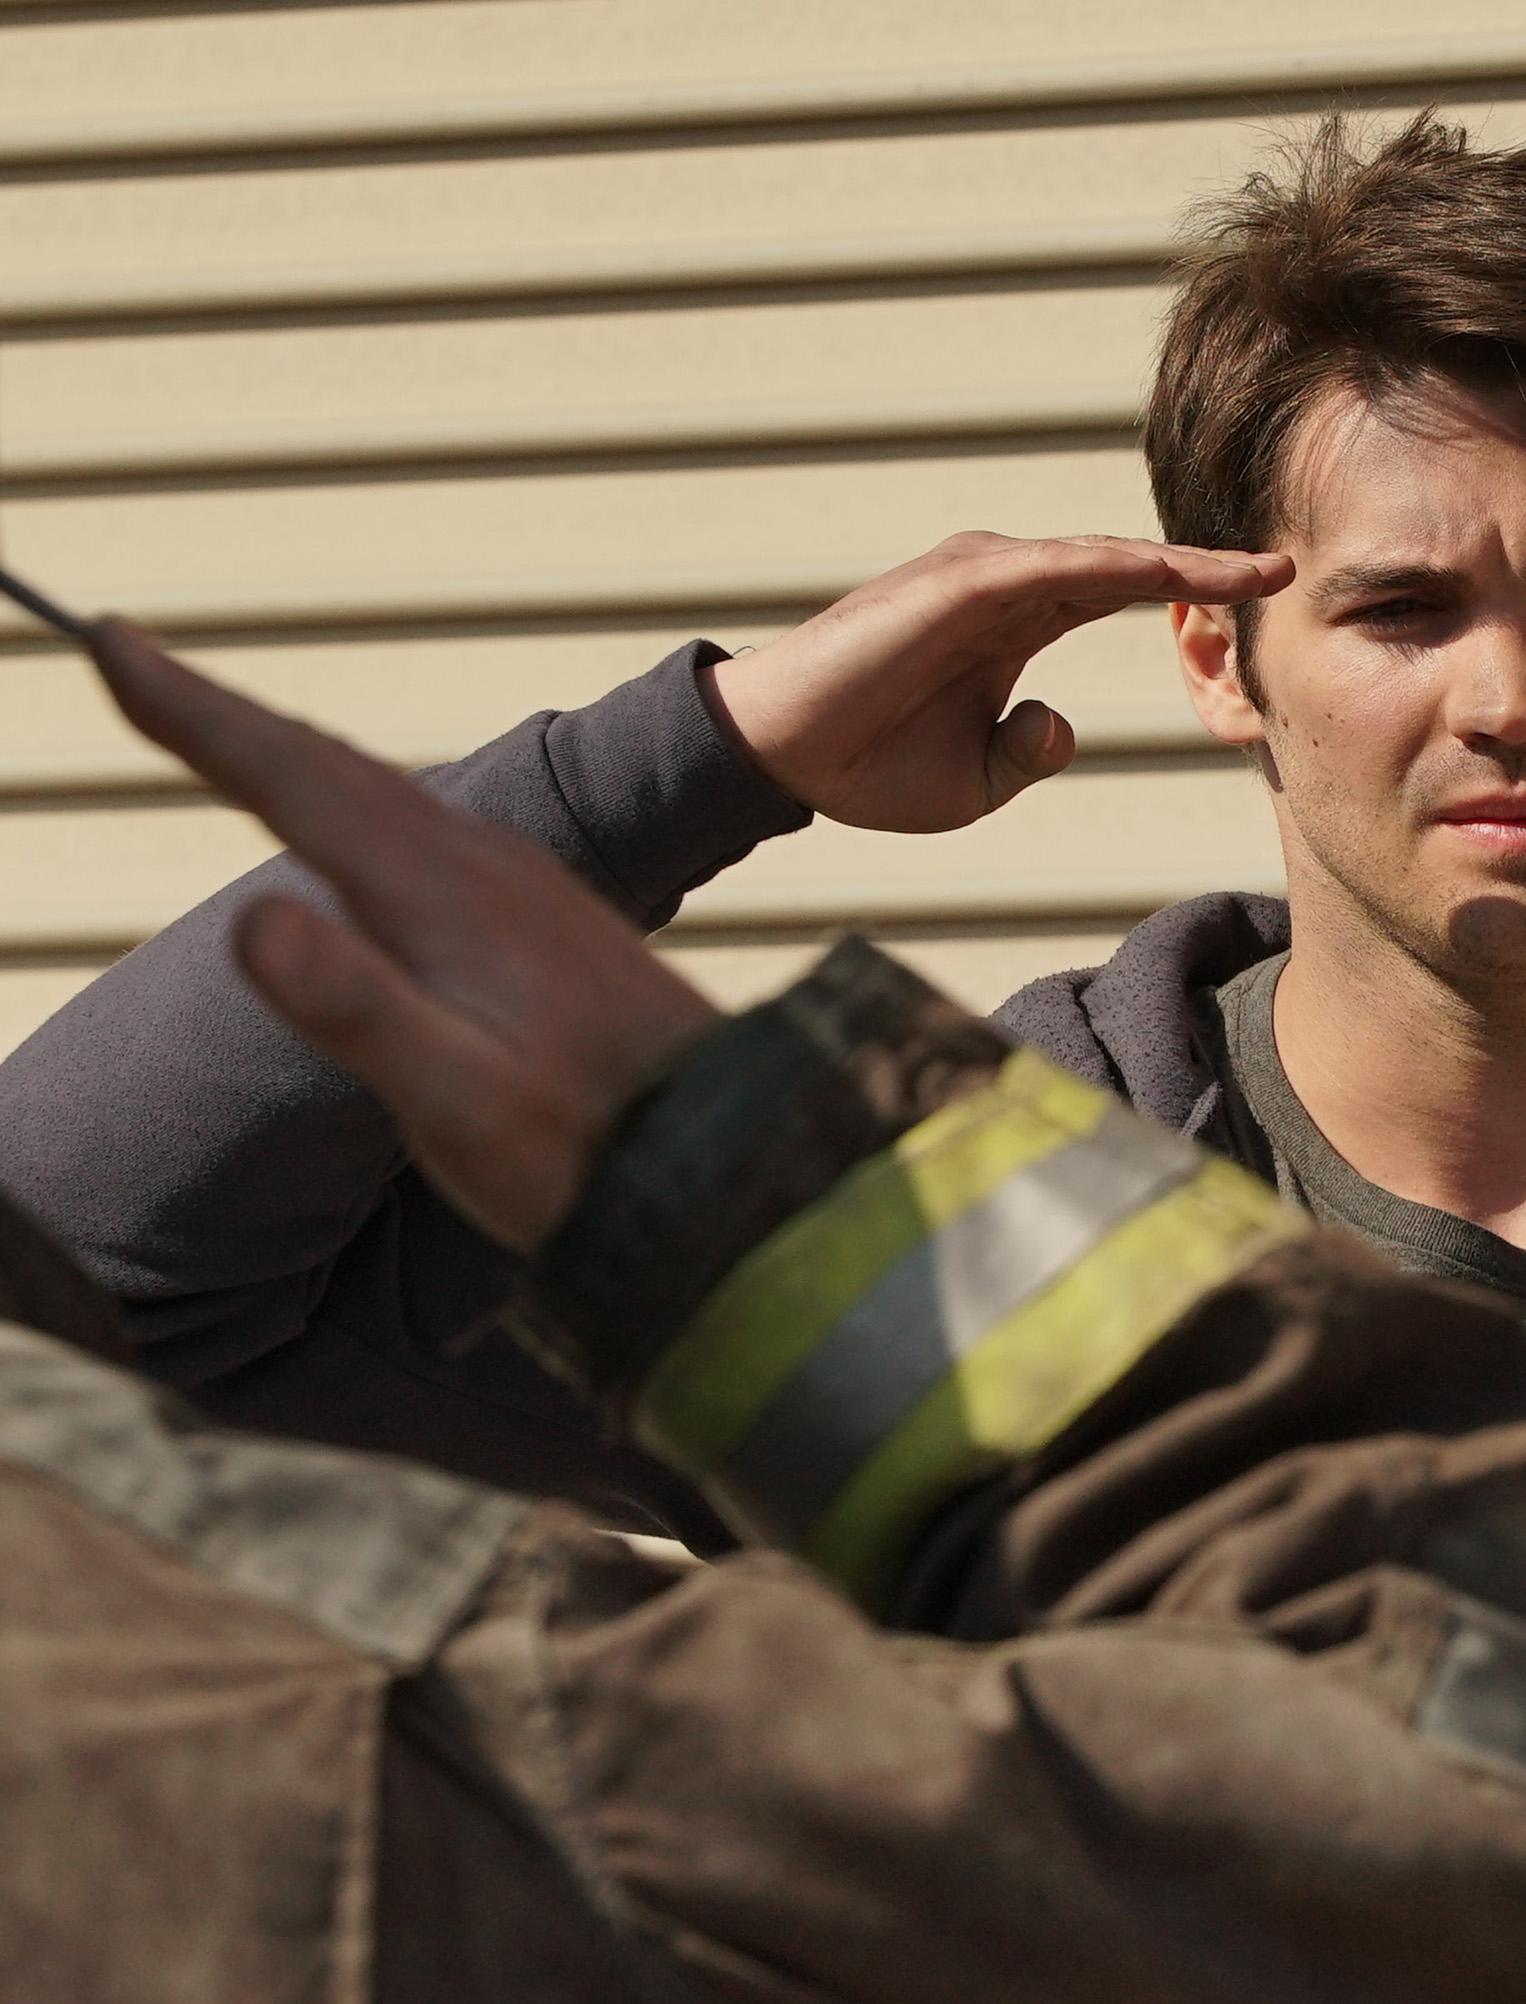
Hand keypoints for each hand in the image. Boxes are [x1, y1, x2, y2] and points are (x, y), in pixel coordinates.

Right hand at [87, 618, 719, 1253]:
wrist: (734, 1166)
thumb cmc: (583, 1154)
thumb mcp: (456, 1100)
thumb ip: (358, 1009)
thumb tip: (254, 915)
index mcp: (442, 893)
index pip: (291, 778)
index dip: (191, 712)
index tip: (105, 636)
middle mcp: (487, 866)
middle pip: (330, 765)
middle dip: (222, 712)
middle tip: (126, 652)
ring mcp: (525, 888)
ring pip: (382, 792)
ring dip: (292, 748)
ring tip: (219, 723)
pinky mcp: (550, 922)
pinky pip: (427, 829)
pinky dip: (361, 800)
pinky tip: (365, 827)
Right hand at [707, 532, 1292, 831]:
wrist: (782, 757)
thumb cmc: (868, 767)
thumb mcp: (976, 781)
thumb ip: (1031, 753)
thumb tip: (1065, 728)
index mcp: (1015, 622)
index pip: (1123, 593)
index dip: (1194, 589)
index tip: (1267, 595)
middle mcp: (1004, 586)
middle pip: (1126, 567)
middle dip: (1208, 566)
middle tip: (1286, 563)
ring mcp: (978, 578)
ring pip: (1099, 560)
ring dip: (1178, 562)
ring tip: (1251, 569)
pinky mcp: (953, 585)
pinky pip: (1049, 571)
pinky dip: (1110, 568)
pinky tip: (1167, 571)